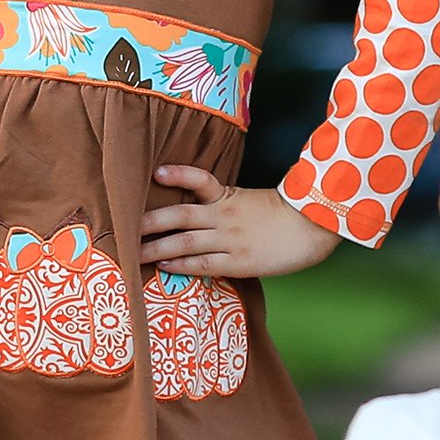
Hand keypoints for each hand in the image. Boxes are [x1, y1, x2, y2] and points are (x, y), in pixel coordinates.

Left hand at [141, 169, 339, 278]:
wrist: (317, 227)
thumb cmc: (290, 217)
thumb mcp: (257, 202)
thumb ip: (231, 206)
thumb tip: (205, 215)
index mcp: (231, 196)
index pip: (200, 181)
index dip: (178, 175)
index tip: (157, 172)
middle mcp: (225, 216)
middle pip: (179, 215)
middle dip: (149, 222)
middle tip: (122, 227)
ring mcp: (231, 239)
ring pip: (185, 242)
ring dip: (156, 248)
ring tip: (132, 254)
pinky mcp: (239, 261)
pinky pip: (204, 264)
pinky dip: (182, 265)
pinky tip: (165, 267)